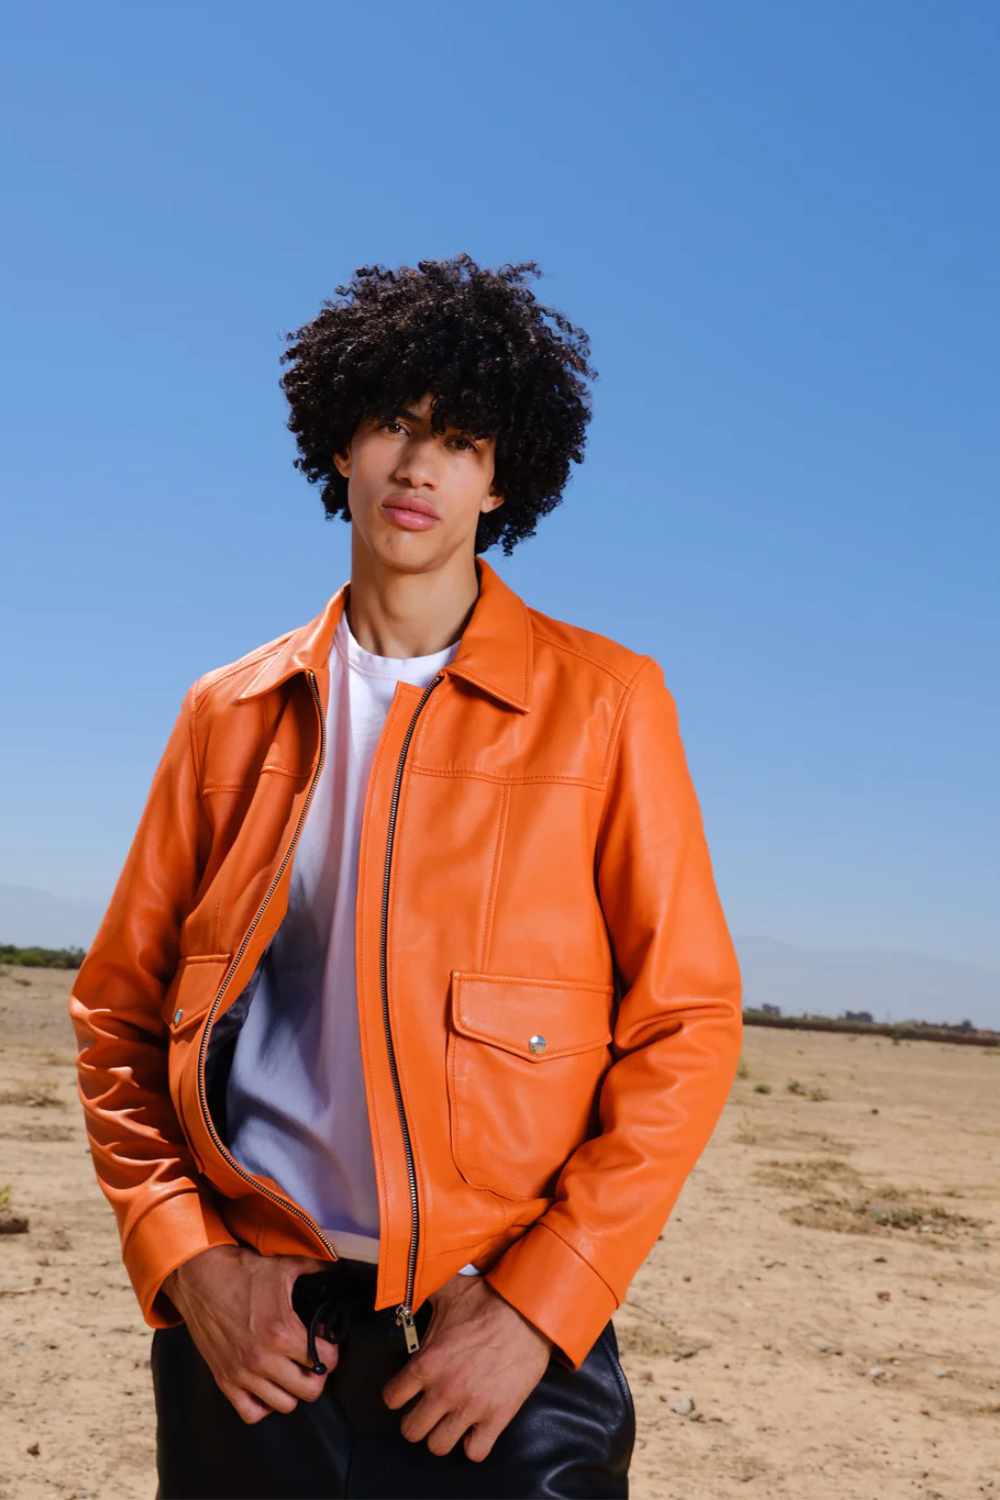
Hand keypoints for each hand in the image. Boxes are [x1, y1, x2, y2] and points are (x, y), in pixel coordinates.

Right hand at [162, 1245, 340, 1423]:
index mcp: (282, 1332)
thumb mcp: (283, 1266)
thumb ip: (315, 1268)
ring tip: (292, 1373)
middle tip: (314, 1361)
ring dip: (293, 1390)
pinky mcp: (224, 1380)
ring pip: (284, 1405)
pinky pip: (251, 1412)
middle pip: (310, 1390)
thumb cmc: (241, 1272)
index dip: (333, 1353)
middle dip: (318, 1375)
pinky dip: (263, 1405)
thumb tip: (336, 1266)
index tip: (328, 1345)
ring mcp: (243, 1373)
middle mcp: (263, 1359)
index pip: (325, 1361)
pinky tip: (268, 1386)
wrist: (200, 1278)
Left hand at [381, 1272, 553, 1462]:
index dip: (397, 1395)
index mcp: (426, 1363)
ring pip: (438, 1446)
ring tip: (449, 1420)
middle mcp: (444, 1390)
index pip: (392, 1399)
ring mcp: (470, 1407)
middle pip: (411, 1430)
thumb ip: (422, 1293)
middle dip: (417, 1420)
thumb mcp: (448, 1292)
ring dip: (442, 1434)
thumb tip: (408, 1285)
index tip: (405, 1392)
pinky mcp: (497, 1417)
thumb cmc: (489, 1301)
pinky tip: (475, 1428)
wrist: (529, 1312)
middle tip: (427, 1409)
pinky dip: (473, 1444)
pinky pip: (475, 1452)